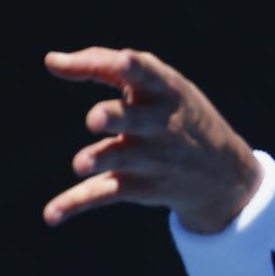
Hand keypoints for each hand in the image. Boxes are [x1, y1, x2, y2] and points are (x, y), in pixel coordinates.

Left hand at [43, 47, 262, 232]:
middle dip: (115, 118)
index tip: (108, 63)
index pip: (144, 73)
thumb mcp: (158, 83)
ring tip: (80, 165)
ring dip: (100, 159)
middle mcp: (160, 123)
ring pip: (121, 157)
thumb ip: (105, 65)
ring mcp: (151, 157)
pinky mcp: (140, 186)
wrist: (222, 172)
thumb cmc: (174, 111)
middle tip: (95, 119)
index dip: (126, 67)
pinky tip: (52, 215)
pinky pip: (105, 193)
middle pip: (134, 119)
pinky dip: (76, 203)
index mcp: (165, 89)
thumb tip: (52, 60)